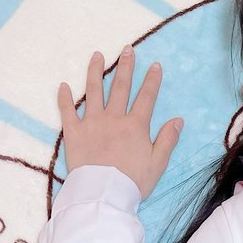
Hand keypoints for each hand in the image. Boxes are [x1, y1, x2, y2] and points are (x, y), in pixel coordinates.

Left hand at [58, 48, 183, 200]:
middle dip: (125, 67)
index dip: (152, 81)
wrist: (105, 192)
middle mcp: (114, 118)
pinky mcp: (74, 132)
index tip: (155, 65)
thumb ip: (168, 140)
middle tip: (127, 50)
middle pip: (120, 87)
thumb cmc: (133, 181)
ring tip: (97, 55)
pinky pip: (67, 111)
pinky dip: (64, 98)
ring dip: (95, 71)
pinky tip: (63, 86)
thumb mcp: (158, 163)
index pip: (146, 98)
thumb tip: (178, 120)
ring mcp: (92, 122)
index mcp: (135, 126)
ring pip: (93, 91)